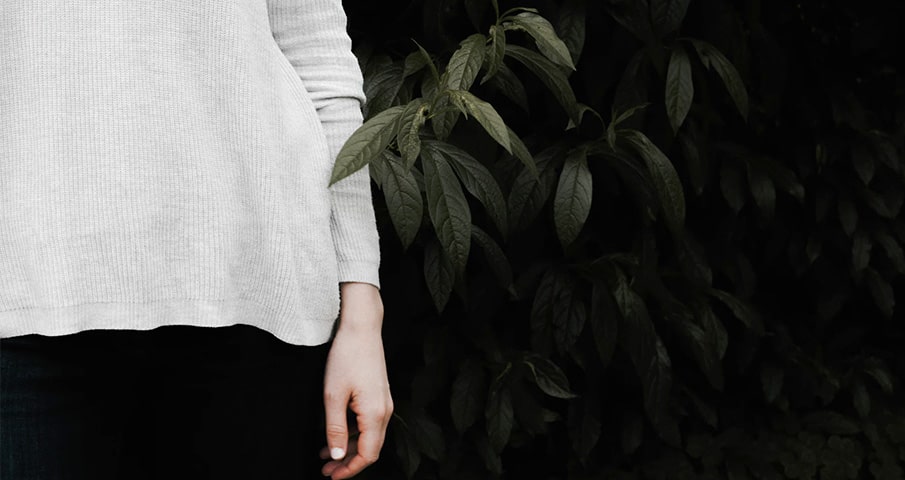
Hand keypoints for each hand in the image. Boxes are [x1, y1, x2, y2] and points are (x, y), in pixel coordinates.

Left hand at [319, 282, 392, 478]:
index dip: (350, 469)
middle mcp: (385, 411)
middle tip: (325, 468)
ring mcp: (384, 402)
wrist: (361, 328)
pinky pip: (369, 423)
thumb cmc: (346, 357)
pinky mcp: (379, 395)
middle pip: (370, 448)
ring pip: (369, 436)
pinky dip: (353, 432)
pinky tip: (335, 432)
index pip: (367, 454)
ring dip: (349, 447)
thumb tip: (337, 455)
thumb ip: (335, 428)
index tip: (331, 475)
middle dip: (348, 462)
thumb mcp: (332, 395)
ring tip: (325, 452)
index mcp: (375, 414)